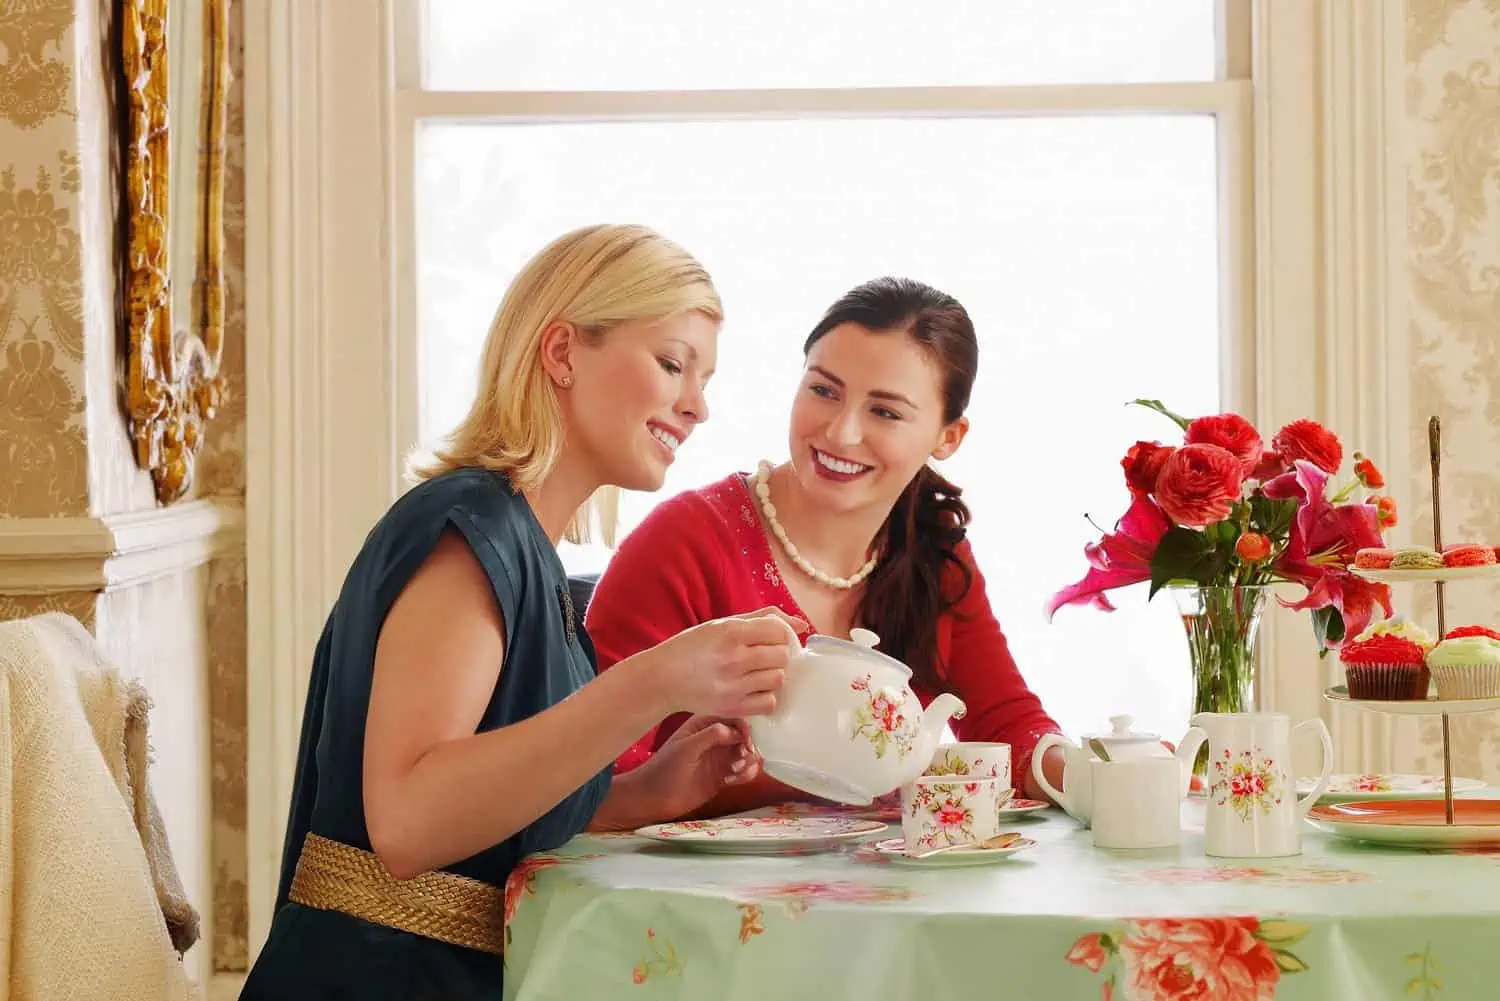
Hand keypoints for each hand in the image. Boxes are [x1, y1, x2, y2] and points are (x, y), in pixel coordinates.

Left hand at [632, 715, 761, 820]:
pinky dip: (745, 775)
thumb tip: (735, 731)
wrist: (653, 798)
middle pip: (744, 737)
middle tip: (739, 761)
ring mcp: (720, 758)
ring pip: (747, 755)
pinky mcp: (723, 776)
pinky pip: (744, 772)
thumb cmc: (665, 769)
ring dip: (748, 763)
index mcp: (704, 725)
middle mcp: (715, 739)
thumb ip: (711, 736)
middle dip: (748, 748)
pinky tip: (730, 781)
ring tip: (734, 773)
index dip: (744, 730)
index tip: (747, 745)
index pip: (733, 719)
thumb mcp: (686, 748)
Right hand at [646, 607, 805, 717]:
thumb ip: (763, 618)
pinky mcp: (732, 707)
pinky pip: (769, 703)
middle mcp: (733, 657)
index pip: (778, 631)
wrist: (662, 678)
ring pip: (777, 679)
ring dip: (771, 676)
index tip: (768, 640)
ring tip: (755, 674)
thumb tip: (801, 625)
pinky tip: (752, 690)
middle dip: (777, 655)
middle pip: (782, 656)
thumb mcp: (722, 623)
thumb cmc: (693, 648)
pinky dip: (765, 697)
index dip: (778, 636)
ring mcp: (733, 685)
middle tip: (761, 658)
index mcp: (730, 631)